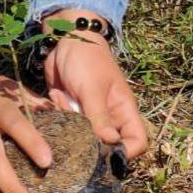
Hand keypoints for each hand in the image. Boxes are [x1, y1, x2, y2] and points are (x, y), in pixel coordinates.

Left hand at [42, 13, 147, 164]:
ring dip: (70, 124)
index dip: (126, 153)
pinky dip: (59, 114)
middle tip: (74, 124)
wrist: (64, 38)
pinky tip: (55, 96)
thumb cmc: (86, 59)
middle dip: (88, 140)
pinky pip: (66, 126)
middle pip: (107, 146)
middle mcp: (109, 117)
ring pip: (83, 137)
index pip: (137, 141)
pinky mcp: (71, 111)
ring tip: (62, 100)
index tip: (105, 153)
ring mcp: (89, 115)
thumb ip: (100, 117)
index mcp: (124, 110)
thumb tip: (112, 145)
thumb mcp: (92, 89)